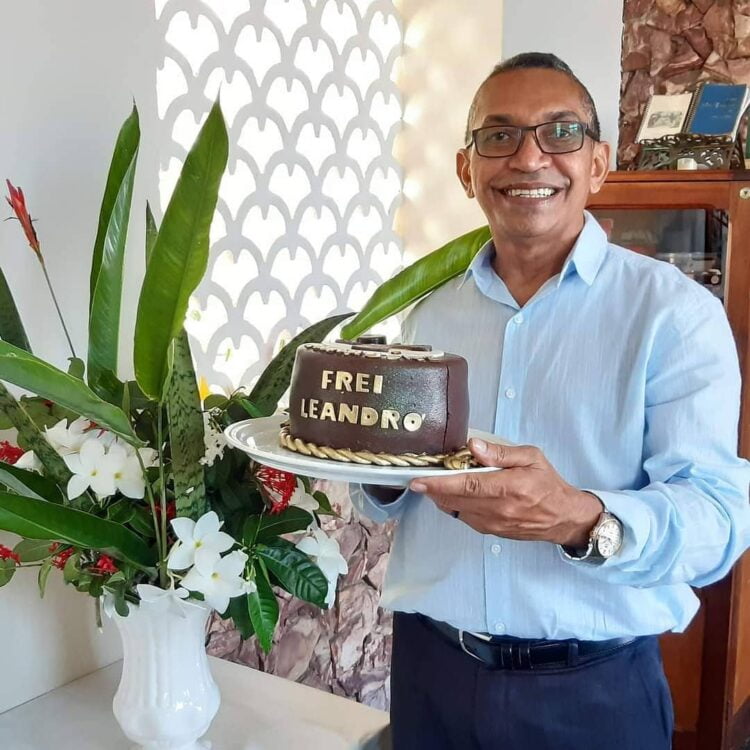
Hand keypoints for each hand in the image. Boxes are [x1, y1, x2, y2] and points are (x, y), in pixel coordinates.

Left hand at [409, 438, 602, 545]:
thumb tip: (474, 446)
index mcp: (509, 488)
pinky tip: (452, 494)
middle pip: (456, 499)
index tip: (419, 480)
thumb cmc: (548, 484)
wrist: (564, 517)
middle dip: (433, 490)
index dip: (440, 483)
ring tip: (433, 484)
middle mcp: (499, 509)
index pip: (467, 485)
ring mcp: (494, 523)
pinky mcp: (492, 531)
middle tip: (417, 479)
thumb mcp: (531, 457)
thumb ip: (501, 453)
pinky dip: (454, 506)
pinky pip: (465, 518)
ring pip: (457, 510)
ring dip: (442, 498)